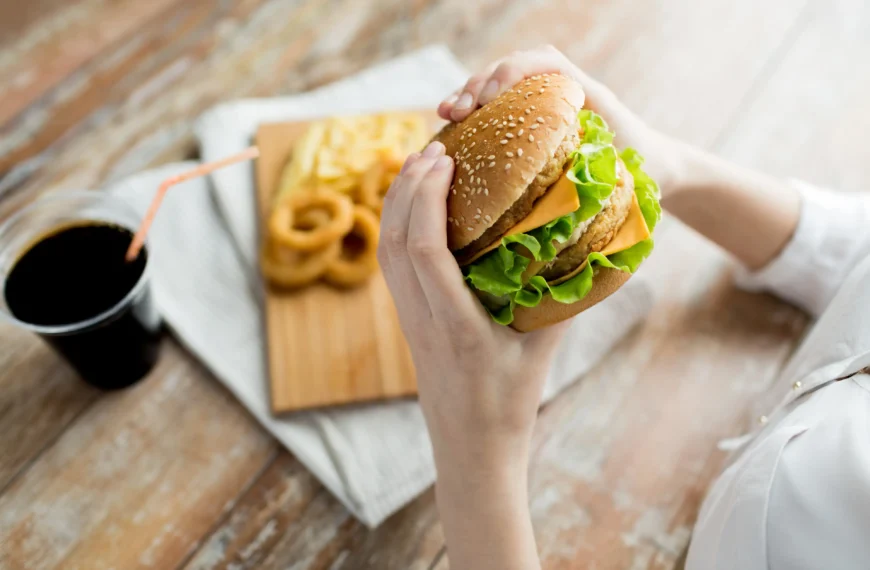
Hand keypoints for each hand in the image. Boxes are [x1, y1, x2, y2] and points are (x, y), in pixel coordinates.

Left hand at [378, 140, 564, 568]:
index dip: (428, 200)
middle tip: (434, 147)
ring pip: (387, 252)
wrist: (470, 445)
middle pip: (397, 243)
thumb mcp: (544, 346)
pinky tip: (413, 205)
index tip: (445, 160)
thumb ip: (562, 295)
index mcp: (459, 327)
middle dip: (408, 187)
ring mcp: (407, 320)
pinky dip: (396, 226)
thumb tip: (591, 241)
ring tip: (419, 163)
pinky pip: (391, 265)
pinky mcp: (405, 321)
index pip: (427, 253)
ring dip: (396, 202)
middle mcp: (422, 320)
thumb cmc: (511, 401)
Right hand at [439, 45, 684, 194]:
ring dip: (468, 97)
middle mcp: (560, 89)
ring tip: (446, 116)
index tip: (491, 98)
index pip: (544, 61)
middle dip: (479, 85)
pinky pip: (495, 111)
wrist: (658, 166)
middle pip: (511, 69)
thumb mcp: (630, 163)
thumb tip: (562, 186)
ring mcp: (542, 104)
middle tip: (458, 111)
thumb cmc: (646, 166)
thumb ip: (603, 164)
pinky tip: (450, 132)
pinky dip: (472, 118)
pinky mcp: (529, 121)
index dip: (512, 72)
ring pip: (496, 87)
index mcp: (584, 90)